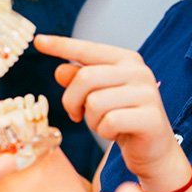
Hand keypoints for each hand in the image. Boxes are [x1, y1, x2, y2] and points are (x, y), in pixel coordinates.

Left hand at [34, 34, 190, 191]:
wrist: (153, 149)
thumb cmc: (122, 119)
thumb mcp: (97, 97)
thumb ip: (79, 81)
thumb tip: (59, 70)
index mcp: (126, 59)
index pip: (87, 49)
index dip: (62, 46)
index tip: (38, 41)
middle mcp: (139, 71)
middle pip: (85, 78)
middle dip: (72, 101)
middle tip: (75, 115)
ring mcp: (147, 93)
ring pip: (95, 102)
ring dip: (91, 120)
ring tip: (103, 124)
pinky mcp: (150, 117)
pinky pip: (109, 122)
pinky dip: (104, 132)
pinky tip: (115, 133)